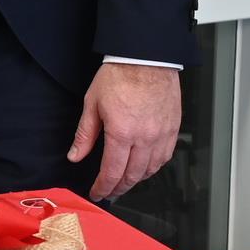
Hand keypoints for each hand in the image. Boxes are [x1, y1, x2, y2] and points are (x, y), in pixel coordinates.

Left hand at [69, 62, 182, 201]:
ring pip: (151, 169)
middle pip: (132, 175)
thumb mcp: (92, 104)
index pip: (112, 171)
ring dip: (136, 179)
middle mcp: (145, 137)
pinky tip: (145, 167)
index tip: (97, 191)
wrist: (146, 57)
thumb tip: (76, 155)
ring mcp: (162, 134)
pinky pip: (165, 156)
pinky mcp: (173, 128)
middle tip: (109, 190)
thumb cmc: (120, 75)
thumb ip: (85, 134)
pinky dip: (154, 167)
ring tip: (125, 181)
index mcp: (122, 132)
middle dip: (119, 187)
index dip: (103, 186)